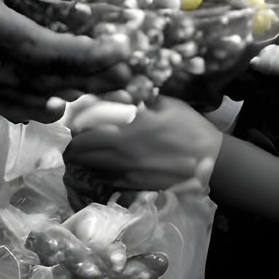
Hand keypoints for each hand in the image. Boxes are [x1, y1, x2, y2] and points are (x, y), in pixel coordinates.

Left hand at [64, 96, 221, 192]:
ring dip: (82, 159)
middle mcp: (121, 149)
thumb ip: (136, 99)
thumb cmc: (188, 126)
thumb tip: (112, 93)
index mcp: (126, 124)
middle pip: (81, 150)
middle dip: (72, 143)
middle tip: (71, 137)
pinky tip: (100, 165)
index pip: (84, 126)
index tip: (69, 120)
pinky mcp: (134, 185)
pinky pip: (106, 179)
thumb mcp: (163, 103)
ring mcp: (126, 170)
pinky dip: (98, 172)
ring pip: (90, 166)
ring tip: (80, 151)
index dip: (72, 124)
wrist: (210, 160)